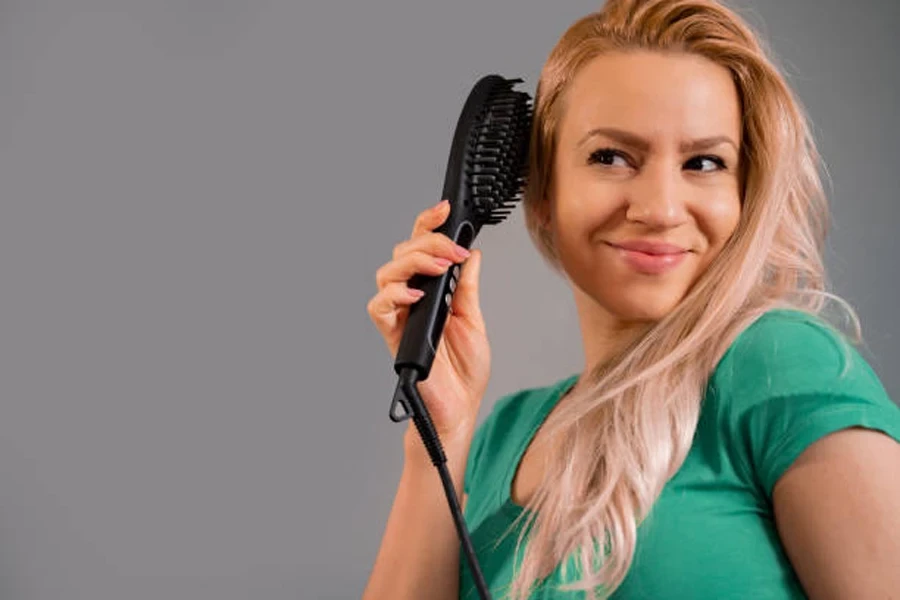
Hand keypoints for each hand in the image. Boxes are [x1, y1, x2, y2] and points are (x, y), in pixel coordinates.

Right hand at [367, 200, 490, 441]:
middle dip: (428, 242)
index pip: (421, 249)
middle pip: (402, 253)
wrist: (458, 409)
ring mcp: (400, 316)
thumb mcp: (474, 320)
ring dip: (413, 263)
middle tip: (453, 250)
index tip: (445, 210)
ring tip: (441, 268)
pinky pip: (379, 308)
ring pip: (386, 273)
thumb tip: (472, 254)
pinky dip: (394, 296)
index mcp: (432, 292)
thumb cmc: (464, 372)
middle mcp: (411, 300)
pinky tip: (416, 296)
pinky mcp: (392, 336)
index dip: (428, 226)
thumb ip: (468, 287)